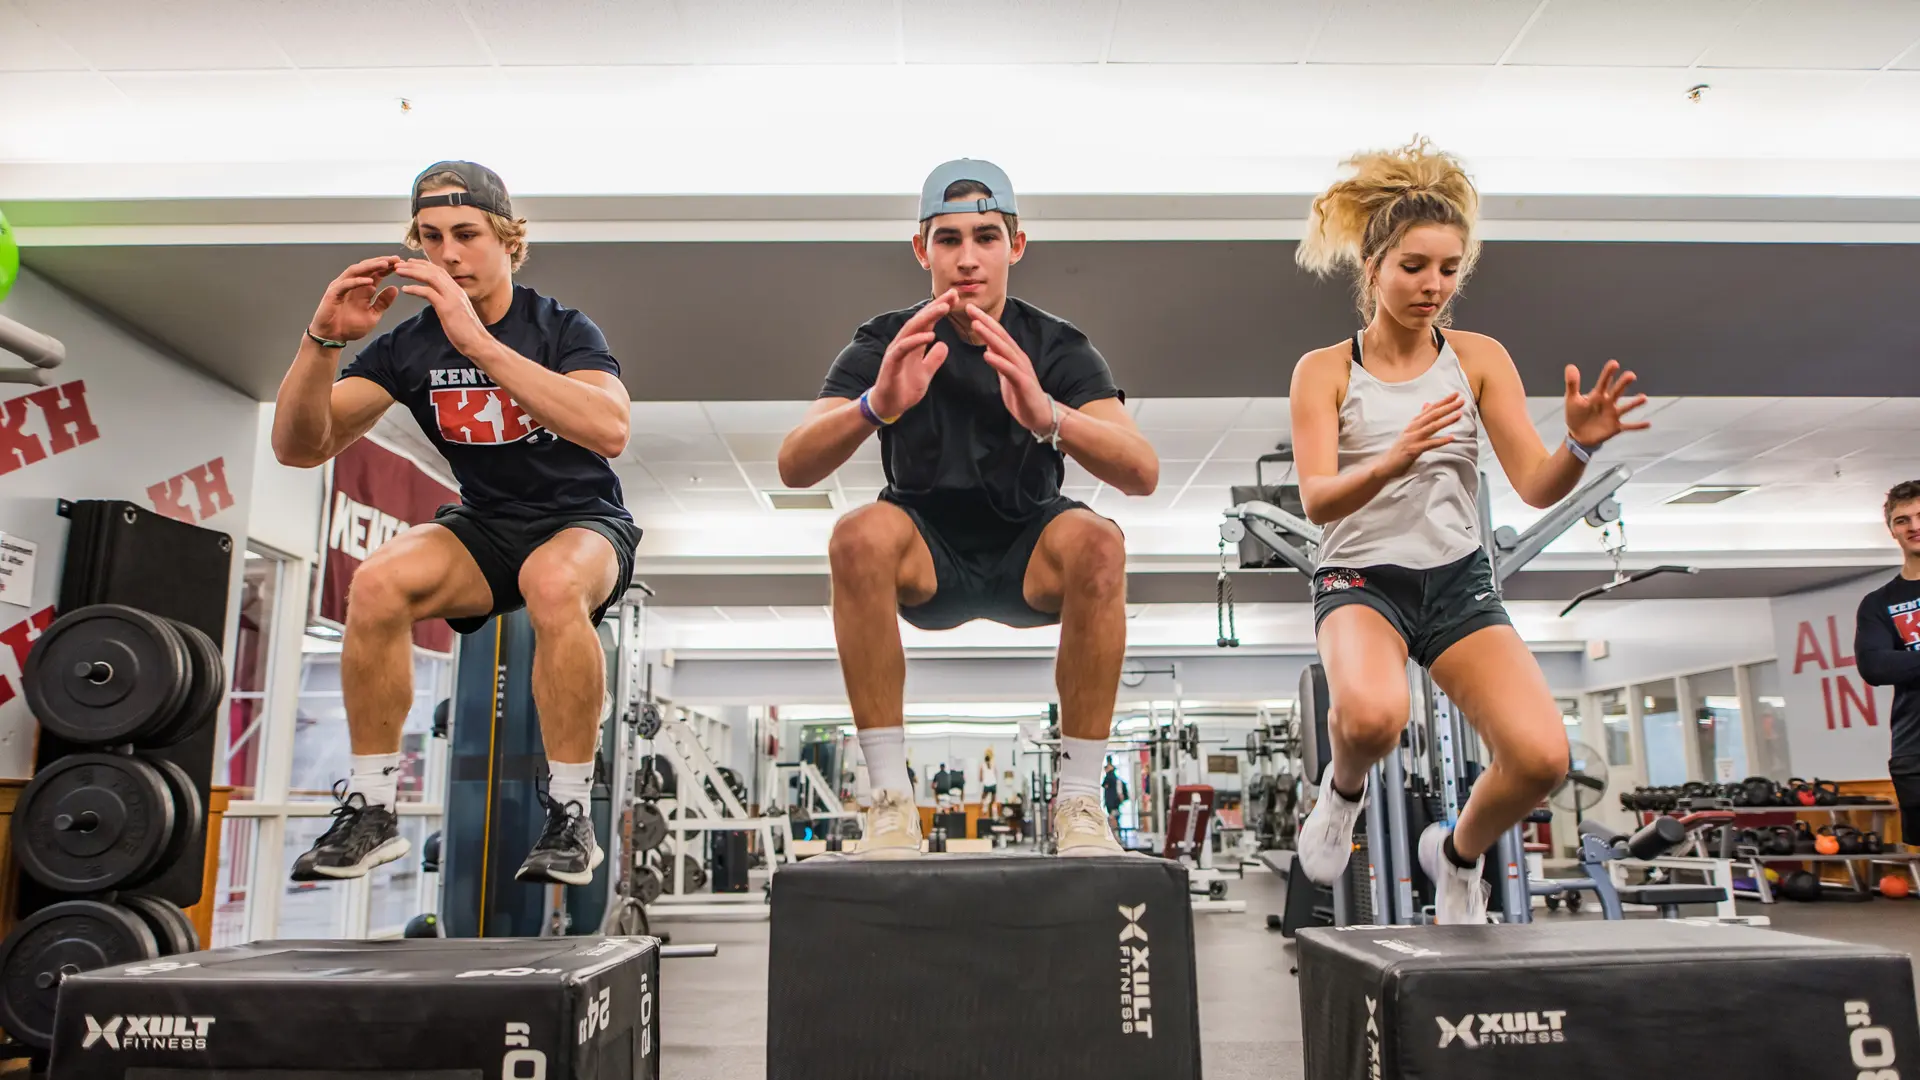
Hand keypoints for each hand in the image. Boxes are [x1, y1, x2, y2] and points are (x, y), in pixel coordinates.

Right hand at [309, 256, 401, 343]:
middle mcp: (352, 284)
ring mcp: (341, 287)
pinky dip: (357, 281)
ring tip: (384, 264)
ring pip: (355, 271)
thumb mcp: (373, 315)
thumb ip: (383, 303)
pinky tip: (370, 281)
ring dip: (370, 267)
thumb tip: (395, 288)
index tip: (401, 263)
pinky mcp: (333, 294)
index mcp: (362, 289)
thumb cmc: (350, 326)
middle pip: (367, 268)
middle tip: (395, 259)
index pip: (376, 273)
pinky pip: (345, 284)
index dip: (387, 268)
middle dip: (381, 262)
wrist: (333, 337)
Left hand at [392, 259, 494, 361]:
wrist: (478, 343)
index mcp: (457, 291)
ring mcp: (452, 298)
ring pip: (430, 277)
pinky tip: (405, 289)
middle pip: (433, 271)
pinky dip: (415, 289)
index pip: (439, 271)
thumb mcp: (457, 312)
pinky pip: (429, 293)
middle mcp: (455, 291)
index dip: (424, 265)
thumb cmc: (467, 332)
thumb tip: (439, 300)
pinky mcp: (447, 308)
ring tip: (398, 271)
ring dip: (412, 272)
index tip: (411, 263)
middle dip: (414, 265)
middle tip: (399, 264)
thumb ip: (448, 302)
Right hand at [867, 290, 954, 417]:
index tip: (955, 298)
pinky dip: (916, 340)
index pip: (928, 322)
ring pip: (912, 329)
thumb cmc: (904, 389)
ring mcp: (897, 351)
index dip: (940, 309)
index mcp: (914, 345)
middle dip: (936, 305)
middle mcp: (904, 343)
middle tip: (952, 294)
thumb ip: (934, 359)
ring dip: (928, 317)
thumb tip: (943, 345)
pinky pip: (904, 348)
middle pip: (921, 320)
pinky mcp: (891, 363)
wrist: (888, 406)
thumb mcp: (925, 374)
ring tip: (944, 307)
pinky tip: (930, 335)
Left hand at [968, 304, 1055, 434]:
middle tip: (970, 308)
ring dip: (990, 336)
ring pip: (1004, 349)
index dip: (984, 321)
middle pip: (1000, 336)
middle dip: (985, 321)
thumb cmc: (1023, 396)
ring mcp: (1022, 369)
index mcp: (1013, 356)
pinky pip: (1009, 370)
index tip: (970, 309)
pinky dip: (998, 361)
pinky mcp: (1023, 383)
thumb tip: (989, 346)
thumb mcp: (1006, 375)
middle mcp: (1018, 358)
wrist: (1040, 415)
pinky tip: (986, 354)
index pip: (997, 334)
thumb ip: (999, 360)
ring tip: (976, 325)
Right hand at [1374, 393, 1464, 479]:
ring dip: (1446, 420)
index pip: (1430, 409)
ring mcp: (1412, 439)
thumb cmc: (1400, 449)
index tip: (1456, 394)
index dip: (1443, 401)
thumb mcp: (1410, 431)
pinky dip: (1441, 441)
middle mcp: (1413, 428)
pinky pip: (1429, 444)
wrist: (1385, 465)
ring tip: (1459, 414)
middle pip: (1432, 415)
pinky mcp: (1413, 450)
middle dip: (1448, 407)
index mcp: (1413, 423)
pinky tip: (1452, 438)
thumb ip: (1420, 419)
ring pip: (1432, 427)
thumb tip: (1427, 404)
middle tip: (1461, 400)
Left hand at [1563, 360, 1649, 447]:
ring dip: (1634, 403)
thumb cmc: (1576, 415)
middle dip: (1623, 384)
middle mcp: (1608, 403)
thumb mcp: (1572, 400)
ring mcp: (1613, 415)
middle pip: (1617, 392)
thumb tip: (1570, 366)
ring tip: (1643, 398)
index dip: (1608, 373)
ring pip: (1626, 408)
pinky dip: (1637, 426)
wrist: (1578, 435)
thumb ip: (1572, 384)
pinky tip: (1648, 424)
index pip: (1604, 382)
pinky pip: (1629, 426)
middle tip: (1631, 375)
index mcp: (1597, 395)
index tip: (1614, 364)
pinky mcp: (1615, 427)